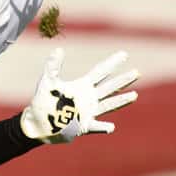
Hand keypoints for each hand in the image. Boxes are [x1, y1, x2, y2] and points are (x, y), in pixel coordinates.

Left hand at [20, 48, 138, 143]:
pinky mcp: (84, 126)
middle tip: (137, 72)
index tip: (124, 54)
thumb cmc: (43, 102)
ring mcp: (88, 113)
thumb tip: (58, 49)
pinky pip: (96, 127)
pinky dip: (103, 127)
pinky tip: (111, 127)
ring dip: (121, 100)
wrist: (38, 124)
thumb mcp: (47, 82)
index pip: (100, 72)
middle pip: (109, 87)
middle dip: (123, 80)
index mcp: (82, 86)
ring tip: (134, 95)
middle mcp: (89, 98)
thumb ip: (53, 66)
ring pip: (108, 105)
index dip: (112, 63)